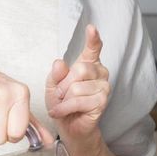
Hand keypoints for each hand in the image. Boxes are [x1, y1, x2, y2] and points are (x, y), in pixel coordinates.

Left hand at [46, 24, 109, 138]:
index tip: (91, 28)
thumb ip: (56, 74)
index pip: (93, 48)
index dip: (93, 38)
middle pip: (80, 69)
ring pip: (77, 87)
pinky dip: (65, 108)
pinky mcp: (102, 102)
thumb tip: (59, 63)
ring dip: (64, 99)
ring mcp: (104, 88)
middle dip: (63, 85)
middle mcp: (100, 73)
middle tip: (59, 95)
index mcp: (88, 64)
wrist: (68, 126)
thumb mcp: (53, 85)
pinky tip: (61, 111)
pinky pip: (79, 101)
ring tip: (63, 105)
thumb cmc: (62, 103)